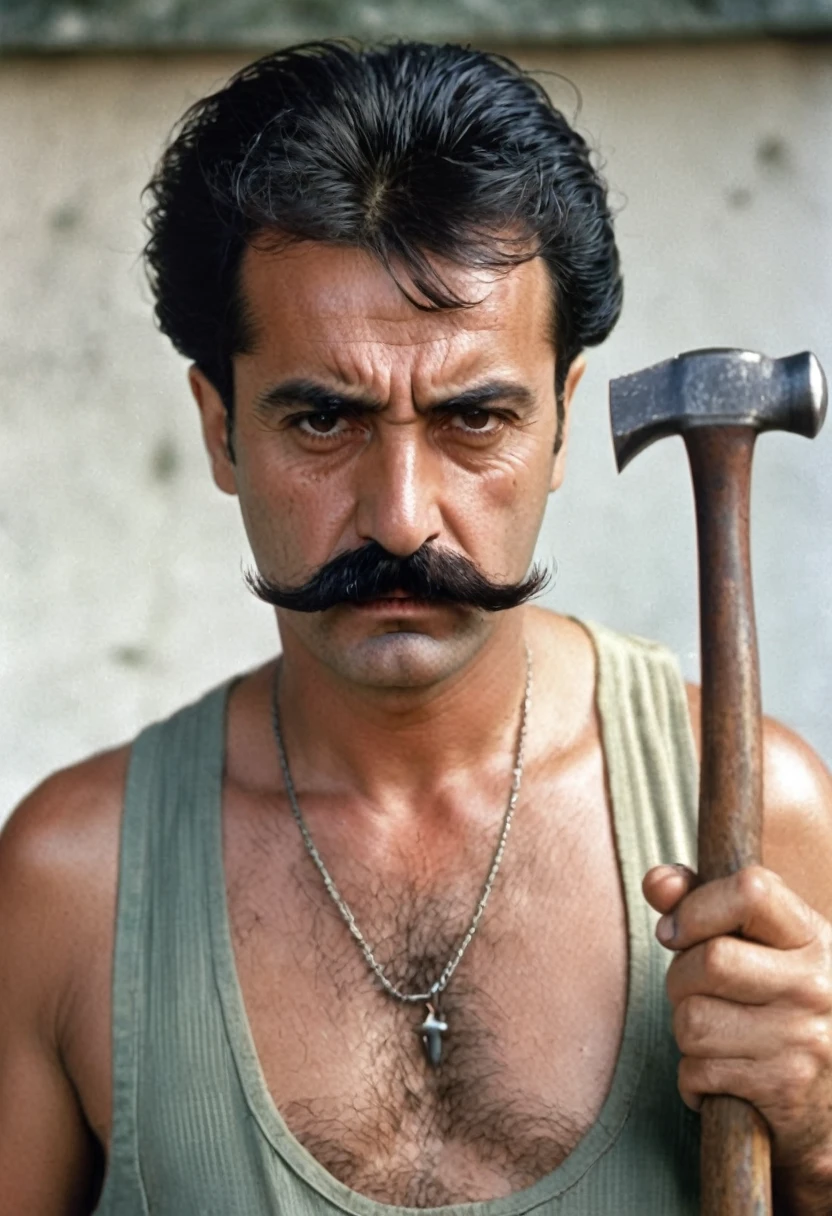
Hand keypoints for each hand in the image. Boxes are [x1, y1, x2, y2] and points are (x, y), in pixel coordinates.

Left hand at [644, 863, 831, 1202]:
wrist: (828, 1106)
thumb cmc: (779, 1008)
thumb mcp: (759, 947)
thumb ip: (703, 903)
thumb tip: (657, 882)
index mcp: (813, 937)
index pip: (751, 890)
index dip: (697, 906)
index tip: (677, 931)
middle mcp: (817, 983)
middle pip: (710, 960)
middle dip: (680, 979)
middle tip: (695, 993)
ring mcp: (804, 1037)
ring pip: (693, 1020)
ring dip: (686, 1033)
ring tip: (715, 1036)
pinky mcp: (784, 1087)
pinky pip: (696, 1071)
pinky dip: (693, 1079)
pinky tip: (722, 1077)